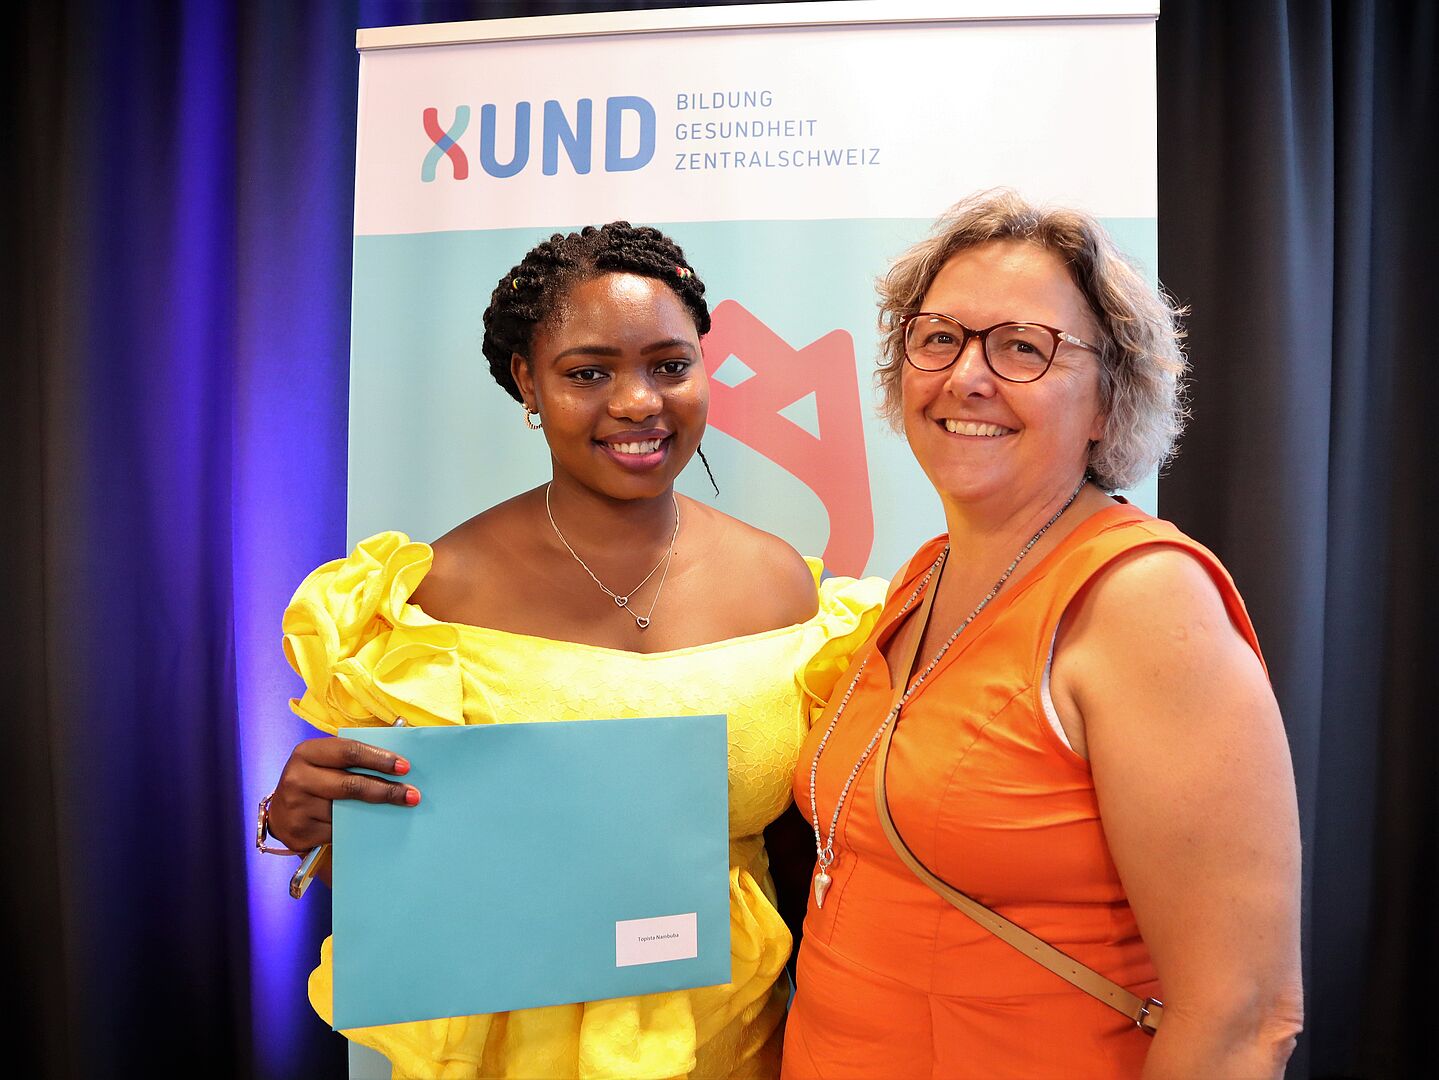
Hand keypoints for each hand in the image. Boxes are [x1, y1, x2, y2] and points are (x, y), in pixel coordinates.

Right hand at [266, 737, 418, 851]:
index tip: (404, 767)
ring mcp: (296, 807)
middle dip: (387, 790)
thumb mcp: (326, 760)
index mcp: (307, 752)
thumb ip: (354, 756)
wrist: (281, 812)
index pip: (349, 752)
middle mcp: (297, 778)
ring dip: (376, 813)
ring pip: (346, 812)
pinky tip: (373, 826)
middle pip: (351, 785)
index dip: (380, 759)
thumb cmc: (314, 779)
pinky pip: (338, 832)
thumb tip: (398, 751)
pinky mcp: (300, 832)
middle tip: (413, 795)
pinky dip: (358, 829)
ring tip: (400, 810)